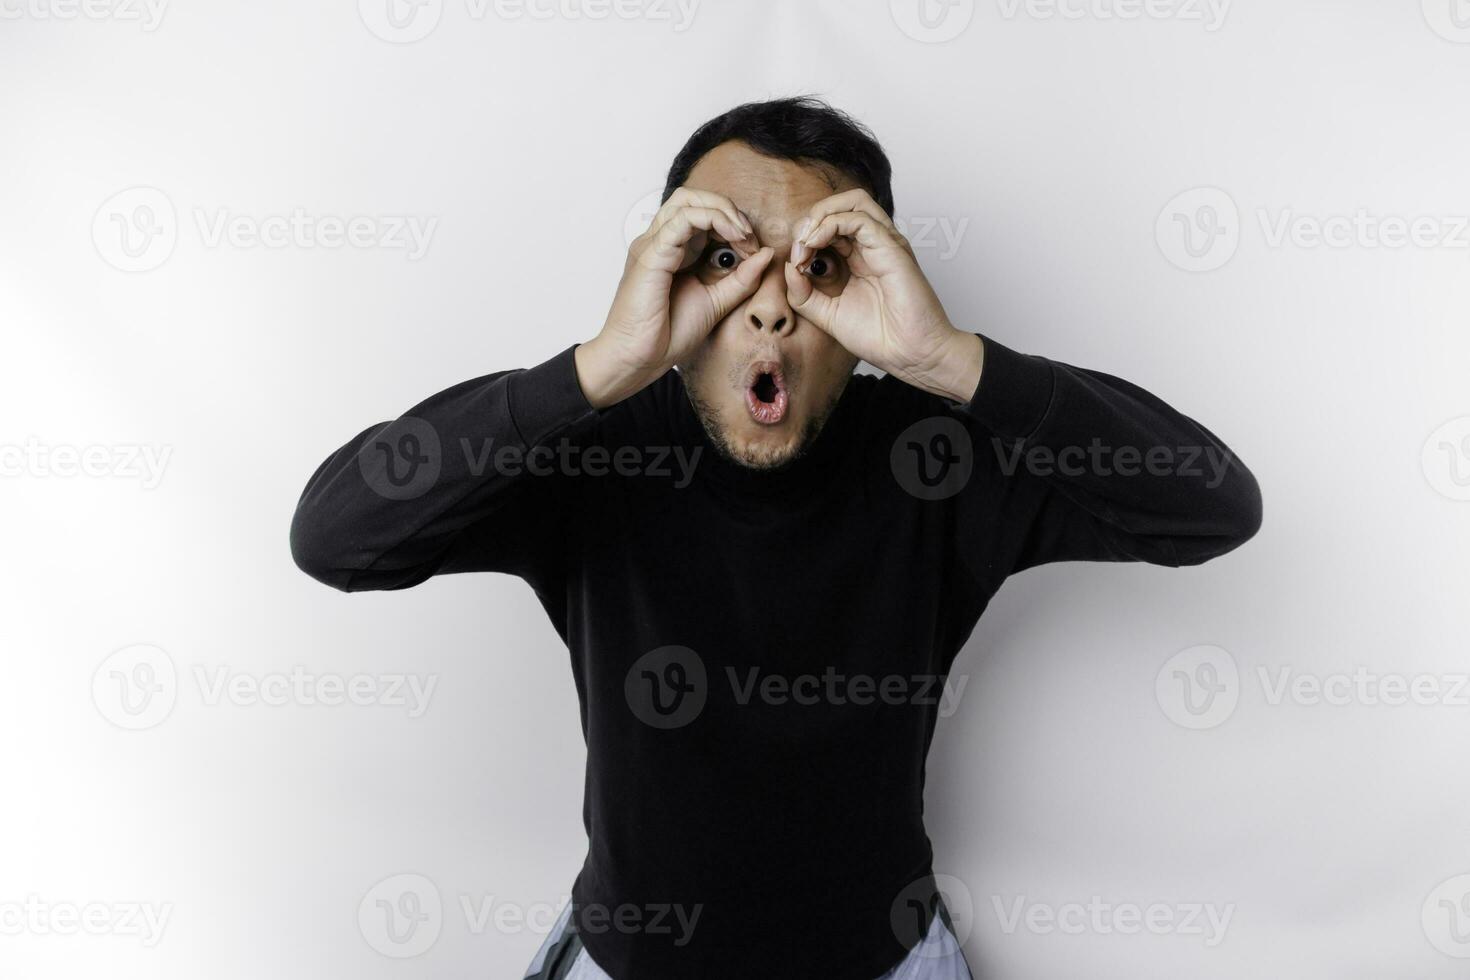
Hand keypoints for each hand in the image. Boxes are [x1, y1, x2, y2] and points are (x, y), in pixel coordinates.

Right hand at [577, 189, 774, 408]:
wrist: (638, 359)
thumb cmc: (667, 335)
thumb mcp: (717, 302)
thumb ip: (741, 279)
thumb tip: (767, 253)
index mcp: (673, 250)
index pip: (701, 213)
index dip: (733, 223)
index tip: (754, 250)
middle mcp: (660, 241)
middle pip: (692, 197)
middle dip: (727, 208)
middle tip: (750, 236)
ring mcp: (653, 244)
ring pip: (687, 200)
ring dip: (723, 211)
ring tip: (743, 235)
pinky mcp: (652, 253)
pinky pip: (683, 219)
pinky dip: (713, 220)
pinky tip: (733, 238)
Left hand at [783, 190, 981, 400]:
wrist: (911, 355)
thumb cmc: (880, 337)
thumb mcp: (827, 315)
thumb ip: (804, 293)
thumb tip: (788, 266)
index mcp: (860, 258)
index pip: (831, 225)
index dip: (806, 235)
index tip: (795, 264)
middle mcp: (874, 245)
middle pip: (842, 205)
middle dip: (812, 218)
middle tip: (799, 245)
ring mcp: (884, 244)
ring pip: (853, 202)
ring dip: (821, 215)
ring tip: (806, 241)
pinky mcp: (892, 247)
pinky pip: (859, 219)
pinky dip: (831, 224)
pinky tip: (816, 245)